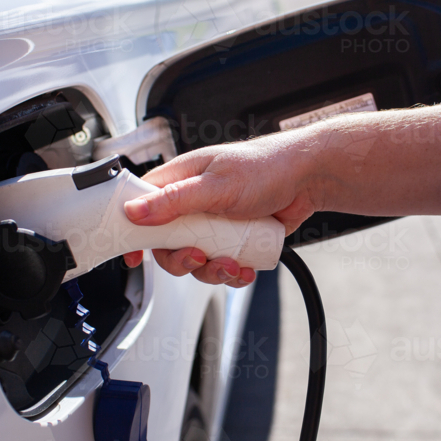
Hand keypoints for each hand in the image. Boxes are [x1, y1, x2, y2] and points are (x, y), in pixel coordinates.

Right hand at [121, 133, 319, 286]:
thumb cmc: (266, 167)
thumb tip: (135, 212)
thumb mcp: (216, 184)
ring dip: (211, 269)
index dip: (132, 230)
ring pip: (195, 258)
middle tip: (198, 256)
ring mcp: (213, 222)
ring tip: (232, 263)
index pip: (141, 204)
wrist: (309, 179)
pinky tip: (244, 268)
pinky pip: (221, 263)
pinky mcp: (233, 238)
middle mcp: (193, 202)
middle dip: (181, 258)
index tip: (133, 255)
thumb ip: (175, 199)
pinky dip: (231, 273)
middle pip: (167, 242)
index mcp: (181, 180)